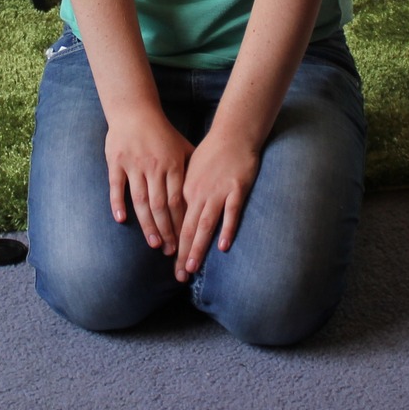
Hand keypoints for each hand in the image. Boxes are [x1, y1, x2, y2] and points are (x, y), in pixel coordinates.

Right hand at [105, 113, 192, 255]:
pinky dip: (118, 204)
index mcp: (172, 165)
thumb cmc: (161, 132)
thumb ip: (192, 168)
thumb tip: (206, 190)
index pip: (178, 200)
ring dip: (147, 224)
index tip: (184, 242)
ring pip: (141, 200)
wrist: (134, 111)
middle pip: (161, 205)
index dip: (181, 223)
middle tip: (170, 251)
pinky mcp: (116, 162)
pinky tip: (121, 221)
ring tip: (154, 244)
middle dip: (166, 230)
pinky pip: (116, 187)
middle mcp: (154, 167)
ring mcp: (134, 165)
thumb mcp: (182, 147)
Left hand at [175, 133, 260, 279]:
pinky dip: (227, 230)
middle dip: (183, 254)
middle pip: (188, 228)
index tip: (172, 263)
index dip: (174, 244)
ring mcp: (218, 192)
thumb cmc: (212, 152)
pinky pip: (231, 213)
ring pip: (205, 225)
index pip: (177, 223)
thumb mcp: (191, 171)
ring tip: (193, 268)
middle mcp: (199, 193)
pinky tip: (223, 247)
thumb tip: (179, 213)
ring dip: (198, 248)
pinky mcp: (237, 189)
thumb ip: (186, 192)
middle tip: (179, 276)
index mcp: (186, 189)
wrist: (233, 133)